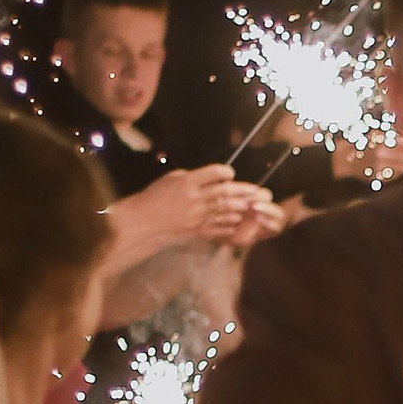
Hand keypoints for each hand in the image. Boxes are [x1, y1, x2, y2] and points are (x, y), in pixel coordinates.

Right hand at [119, 166, 277, 252]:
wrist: (144, 222)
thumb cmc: (155, 197)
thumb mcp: (171, 179)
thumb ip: (192, 177)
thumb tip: (211, 177)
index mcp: (187, 183)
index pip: (213, 173)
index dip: (224, 172)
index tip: (230, 173)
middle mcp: (194, 199)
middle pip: (225, 193)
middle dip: (244, 191)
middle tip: (259, 191)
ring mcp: (197, 217)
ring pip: (226, 210)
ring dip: (243, 208)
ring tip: (255, 206)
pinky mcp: (197, 231)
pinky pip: (219, 228)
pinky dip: (231, 225)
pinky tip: (240, 222)